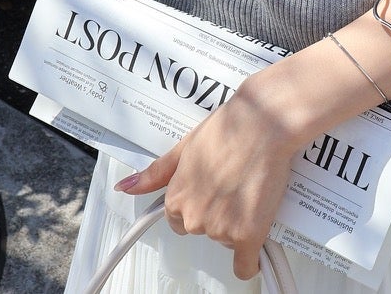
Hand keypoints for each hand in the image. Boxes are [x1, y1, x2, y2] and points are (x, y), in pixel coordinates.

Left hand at [115, 81, 295, 280]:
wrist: (263, 124)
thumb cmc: (229, 128)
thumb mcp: (186, 146)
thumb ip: (157, 173)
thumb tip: (127, 187)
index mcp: (177, 198)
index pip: (179, 220)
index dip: (199, 203)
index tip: (212, 192)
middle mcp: (194, 218)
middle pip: (204, 230)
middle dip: (218, 213)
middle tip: (234, 184)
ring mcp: (220, 229)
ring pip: (226, 240)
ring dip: (238, 224)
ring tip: (249, 188)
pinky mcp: (247, 235)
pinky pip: (245, 265)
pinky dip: (250, 259)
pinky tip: (253, 242)